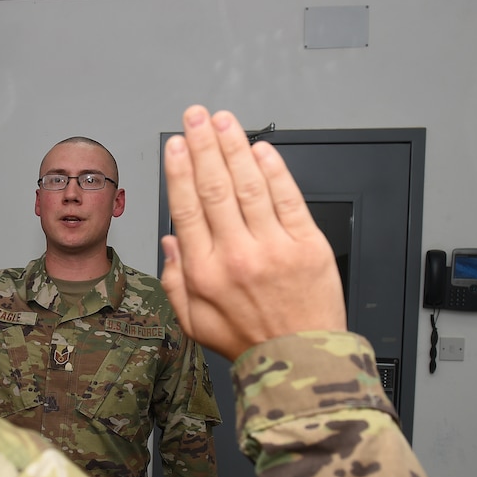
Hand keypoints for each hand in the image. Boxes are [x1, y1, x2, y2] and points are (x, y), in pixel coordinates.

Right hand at [160, 106, 346, 361]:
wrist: (300, 358)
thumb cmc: (249, 340)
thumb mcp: (194, 321)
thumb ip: (175, 280)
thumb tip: (170, 241)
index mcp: (205, 272)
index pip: (187, 208)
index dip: (179, 170)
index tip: (175, 145)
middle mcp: (237, 255)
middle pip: (215, 187)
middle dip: (203, 145)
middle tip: (196, 117)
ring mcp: (273, 248)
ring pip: (249, 185)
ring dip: (235, 147)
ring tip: (224, 121)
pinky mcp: (307, 245)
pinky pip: (288, 198)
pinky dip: (274, 170)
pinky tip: (262, 150)